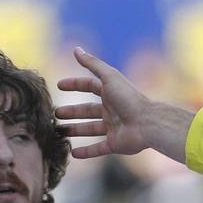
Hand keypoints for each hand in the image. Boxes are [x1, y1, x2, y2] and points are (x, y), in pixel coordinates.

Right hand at [56, 48, 193, 162]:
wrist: (147, 123)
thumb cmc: (129, 98)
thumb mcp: (109, 77)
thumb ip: (93, 63)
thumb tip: (76, 49)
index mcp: (110, 93)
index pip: (89, 86)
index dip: (75, 85)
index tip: (59, 85)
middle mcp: (111, 110)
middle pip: (88, 110)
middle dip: (72, 111)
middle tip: (55, 114)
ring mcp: (113, 128)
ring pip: (90, 129)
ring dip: (75, 130)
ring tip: (58, 132)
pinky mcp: (115, 144)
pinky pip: (98, 148)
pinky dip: (86, 152)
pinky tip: (73, 154)